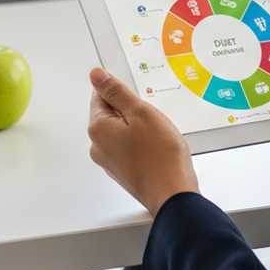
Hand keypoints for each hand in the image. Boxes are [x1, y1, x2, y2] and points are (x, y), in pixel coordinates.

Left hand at [87, 68, 199, 217]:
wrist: (173, 193)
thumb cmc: (160, 155)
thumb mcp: (141, 112)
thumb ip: (117, 91)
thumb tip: (96, 76)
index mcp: (98, 129)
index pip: (101, 95)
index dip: (123, 92)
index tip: (138, 99)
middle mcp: (98, 146)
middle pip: (112, 114)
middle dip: (133, 111)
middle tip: (152, 120)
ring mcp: (110, 161)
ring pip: (123, 131)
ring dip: (140, 128)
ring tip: (157, 137)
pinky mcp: (123, 170)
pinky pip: (129, 146)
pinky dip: (143, 143)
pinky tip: (157, 149)